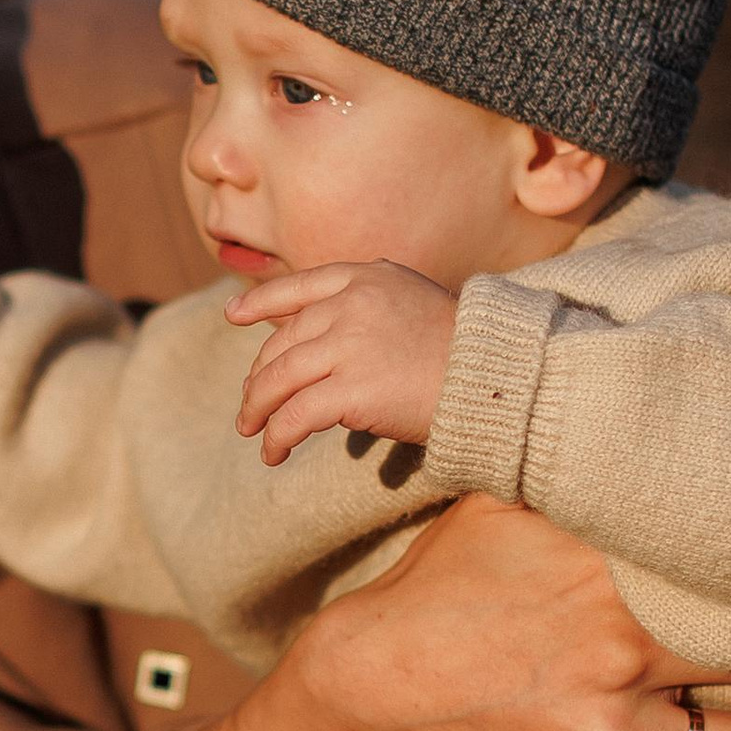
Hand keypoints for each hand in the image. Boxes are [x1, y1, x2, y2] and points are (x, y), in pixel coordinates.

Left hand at [224, 260, 458, 461]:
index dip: (260, 303)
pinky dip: (278, 437)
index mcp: (365, 277)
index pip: (299, 287)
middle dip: (260, 376)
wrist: (496, 375)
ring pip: (279, 379)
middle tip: (251, 403)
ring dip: (258, 409)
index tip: (234, 316)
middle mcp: (350, 303)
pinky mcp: (351, 390)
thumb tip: (321, 332)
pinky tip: (273, 453)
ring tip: (251, 431)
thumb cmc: (463, 349)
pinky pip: (295, 416)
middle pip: (283, 341)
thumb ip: (369, 305)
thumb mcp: (411, 302)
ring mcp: (348, 344)